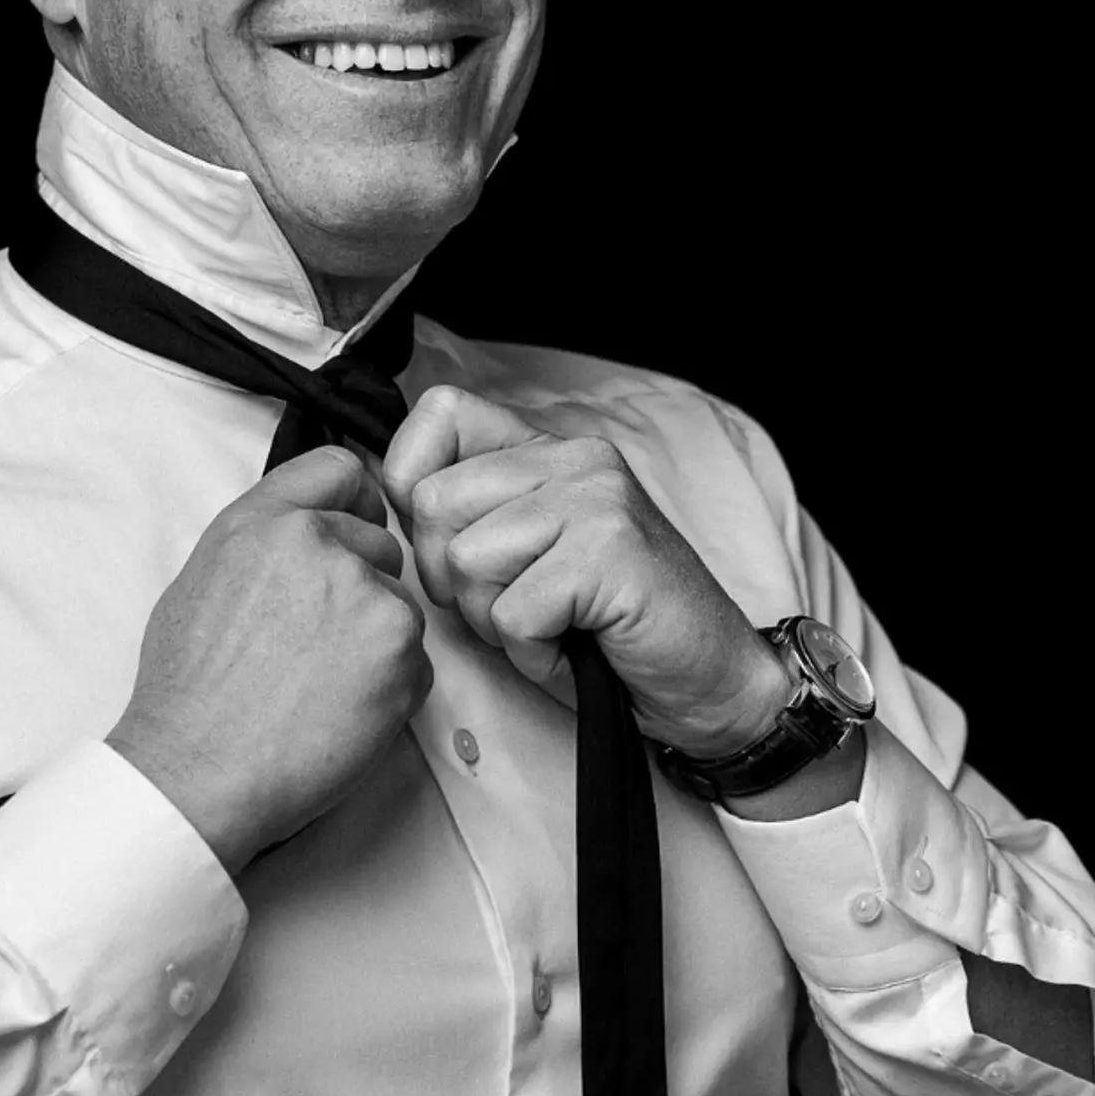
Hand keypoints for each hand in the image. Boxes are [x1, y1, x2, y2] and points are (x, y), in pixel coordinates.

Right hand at [108, 445, 432, 877]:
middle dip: (362, 586)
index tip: (354, 530)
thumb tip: (308, 528)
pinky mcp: (402, 652)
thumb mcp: (202, 578)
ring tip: (321, 684)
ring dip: (377, 639)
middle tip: (318, 641)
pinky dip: (392, 687)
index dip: (354, 504)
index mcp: (265, 520)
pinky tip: (341, 711)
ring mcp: (367, 595)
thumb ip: (263, 538)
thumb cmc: (189, 690)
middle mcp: (319, 543)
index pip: (341, 471)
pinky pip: (418, 661)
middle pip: (379, 545)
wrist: (199, 771)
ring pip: (399, 605)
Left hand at [381, 386, 785, 755]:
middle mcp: (573, 458)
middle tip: (507, 606)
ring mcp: (596, 500)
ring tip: (546, 626)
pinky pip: (512, 613)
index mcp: (546, 447)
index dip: (412, 484)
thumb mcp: (527, 552)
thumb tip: (384, 492)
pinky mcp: (610, 553)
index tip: (447, 541)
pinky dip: (531, 653)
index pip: (438, 414)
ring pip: (466, 560)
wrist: (710, 681)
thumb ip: (470, 512)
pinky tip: (572, 648)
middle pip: (434, 503)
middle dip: (450, 578)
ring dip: (492, 621)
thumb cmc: (605, 627)